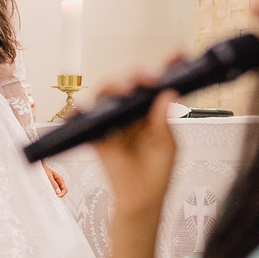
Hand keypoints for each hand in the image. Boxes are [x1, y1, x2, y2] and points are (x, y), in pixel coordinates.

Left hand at [42, 162, 66, 197]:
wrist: (39, 167)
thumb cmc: (44, 169)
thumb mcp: (48, 176)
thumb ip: (53, 184)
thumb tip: (58, 191)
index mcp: (60, 179)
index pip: (65, 189)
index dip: (62, 194)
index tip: (57, 196)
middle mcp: (58, 182)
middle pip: (62, 192)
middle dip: (58, 194)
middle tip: (52, 196)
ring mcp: (55, 184)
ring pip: (57, 192)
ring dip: (54, 193)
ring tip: (49, 193)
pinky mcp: (51, 185)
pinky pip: (53, 191)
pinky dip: (51, 192)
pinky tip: (47, 191)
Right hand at [92, 70, 177, 219]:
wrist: (140, 202)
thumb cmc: (156, 175)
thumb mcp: (168, 147)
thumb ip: (164, 122)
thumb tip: (167, 94)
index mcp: (152, 112)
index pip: (158, 84)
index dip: (166, 67)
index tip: (178, 55)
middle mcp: (131, 112)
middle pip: (129, 82)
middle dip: (138, 74)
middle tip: (150, 78)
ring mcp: (112, 122)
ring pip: (106, 93)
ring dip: (114, 85)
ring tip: (126, 89)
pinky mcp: (95, 135)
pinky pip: (83, 118)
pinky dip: (80, 111)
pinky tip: (85, 108)